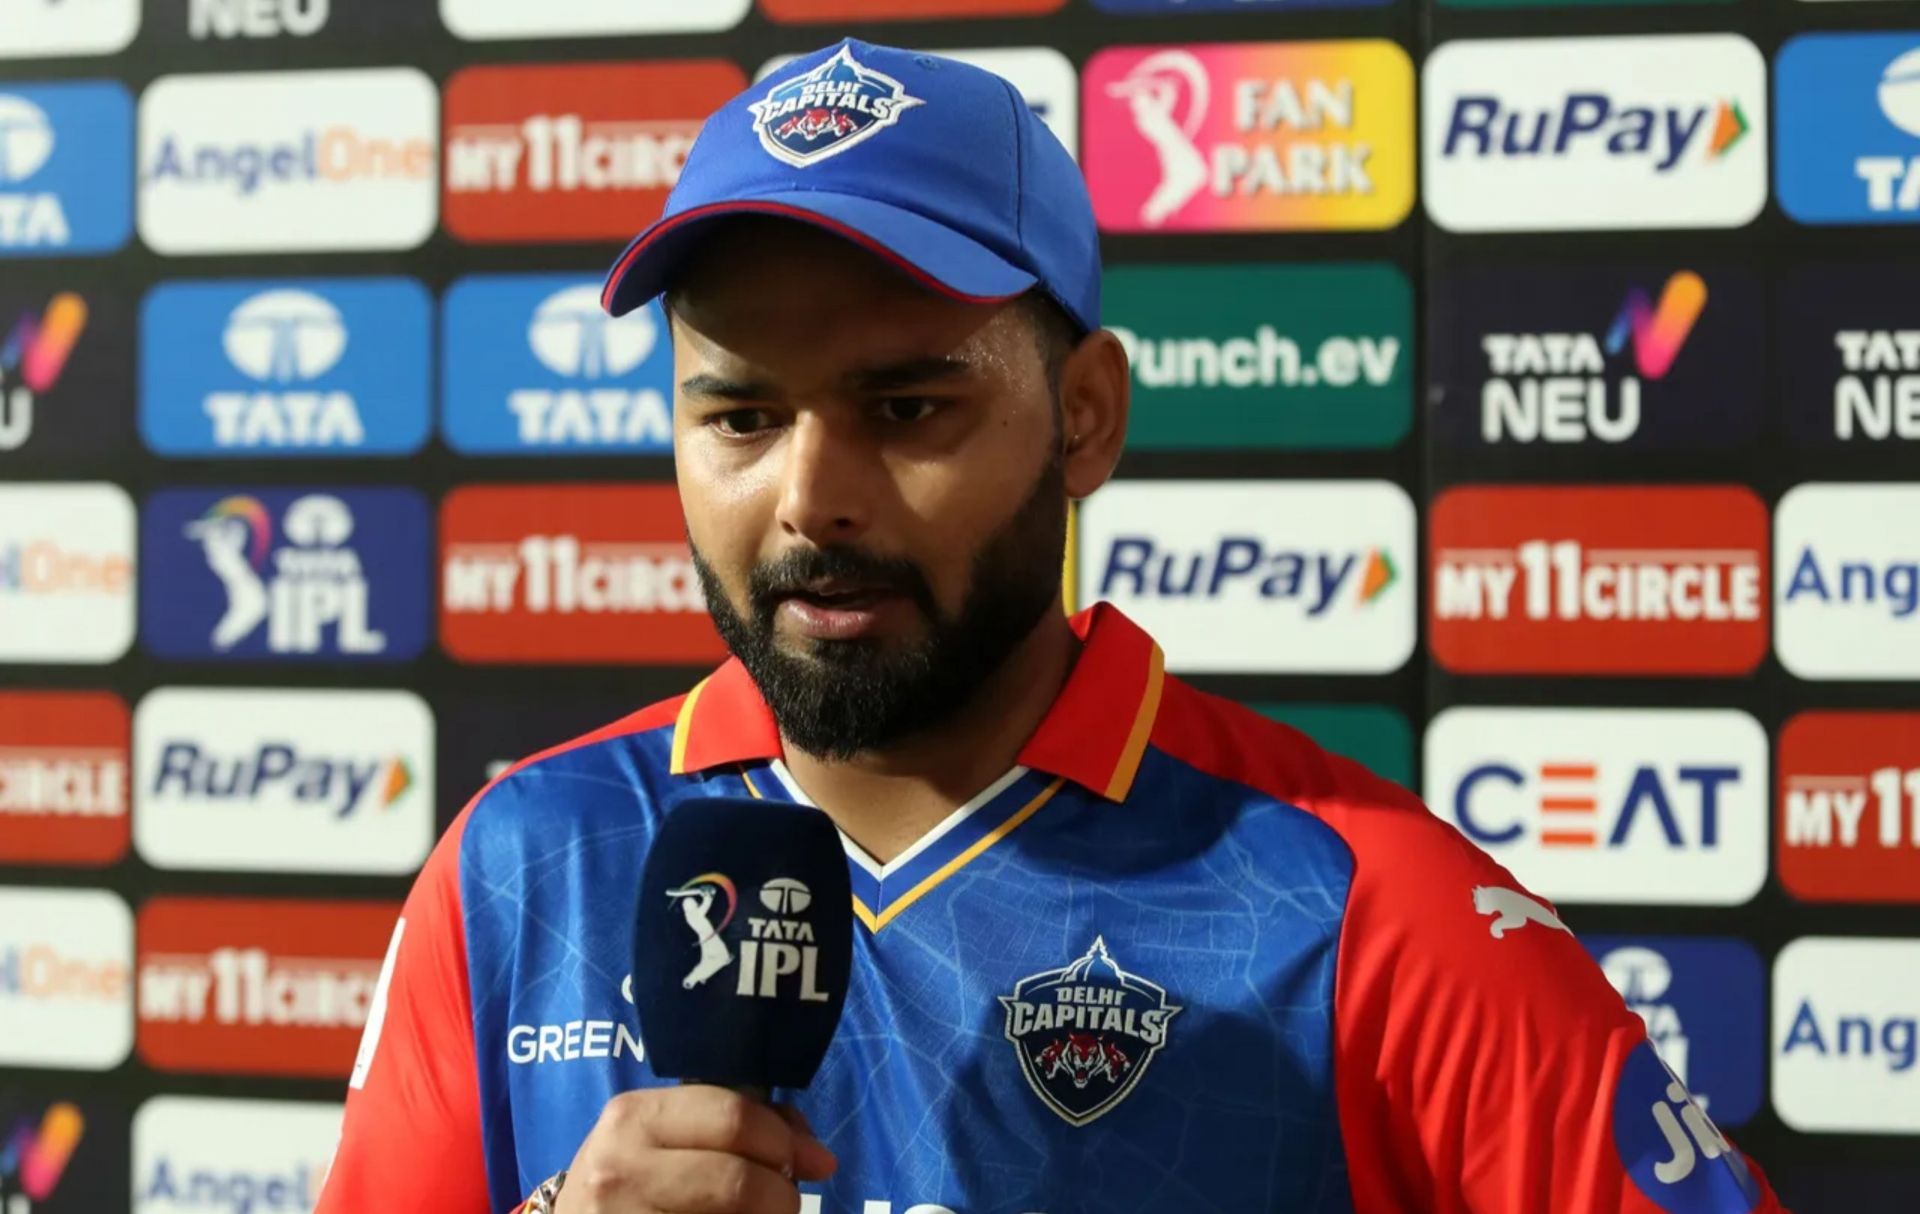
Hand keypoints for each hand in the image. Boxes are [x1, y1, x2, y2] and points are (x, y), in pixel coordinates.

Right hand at [552, 1085, 837, 1213]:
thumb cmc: (628, 1178)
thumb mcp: (661, 1136)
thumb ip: (732, 1125)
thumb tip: (815, 1154)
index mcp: (634, 1118)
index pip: (732, 1117)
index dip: (784, 1140)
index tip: (812, 1160)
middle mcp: (620, 1170)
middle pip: (738, 1180)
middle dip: (782, 1193)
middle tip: (787, 1202)